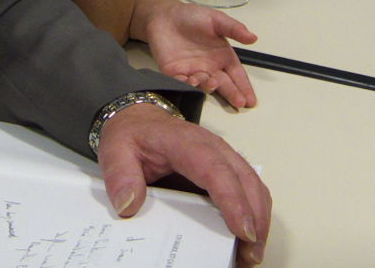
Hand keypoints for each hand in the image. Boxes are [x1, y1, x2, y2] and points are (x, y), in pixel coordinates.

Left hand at [96, 105, 270, 266]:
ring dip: (259, 218)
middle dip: (254, 219)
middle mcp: (213, 147)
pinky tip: (250, 236)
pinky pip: (250, 187)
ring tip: (252, 253)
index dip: (233, 201)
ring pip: (254, 185)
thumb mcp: (115, 151)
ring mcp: (224, 156)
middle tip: (250, 254)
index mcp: (186, 143)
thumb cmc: (133, 136)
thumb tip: (129, 205)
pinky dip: (255, 212)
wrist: (139, 120)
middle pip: (245, 181)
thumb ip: (120, 176)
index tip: (242, 230)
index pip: (216, 171)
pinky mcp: (227, 166)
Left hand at [133, 0, 259, 108]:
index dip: (244, 87)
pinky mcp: (175, 73)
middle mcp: (210, 67)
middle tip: (239, 104)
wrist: (165, 16)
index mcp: (223, 57)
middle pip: (224, 85)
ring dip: (208, 86)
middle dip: (232, 94)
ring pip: (203, 85)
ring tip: (211, 83)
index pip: (237, 75)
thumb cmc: (192, 16)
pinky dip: (186, 85)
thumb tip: (253, 38)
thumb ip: (234, 29)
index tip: (251, 100)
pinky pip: (182, 83)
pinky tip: (190, 82)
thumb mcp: (216, 20)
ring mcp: (193, 72)